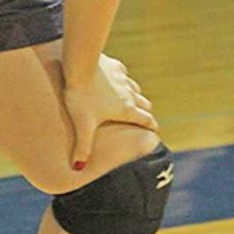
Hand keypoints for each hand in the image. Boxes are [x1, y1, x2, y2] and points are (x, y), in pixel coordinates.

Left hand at [64, 54, 157, 169]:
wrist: (79, 66)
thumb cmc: (81, 97)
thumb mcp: (82, 125)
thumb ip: (83, 147)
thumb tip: (78, 168)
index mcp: (126, 110)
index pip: (146, 120)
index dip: (152, 126)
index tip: (155, 130)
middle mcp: (129, 94)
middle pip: (144, 104)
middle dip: (146, 111)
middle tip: (145, 117)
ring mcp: (123, 78)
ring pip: (135, 88)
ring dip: (136, 95)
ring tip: (132, 100)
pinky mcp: (114, 66)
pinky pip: (123, 74)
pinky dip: (123, 79)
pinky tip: (117, 79)